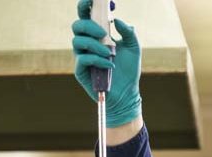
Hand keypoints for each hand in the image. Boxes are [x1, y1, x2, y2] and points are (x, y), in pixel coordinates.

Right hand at [71, 0, 141, 127]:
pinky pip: (83, 59)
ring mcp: (82, 56)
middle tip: (104, 32)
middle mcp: (87, 43)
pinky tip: (108, 64)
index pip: (87, 15)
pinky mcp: (80, 70)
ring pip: (77, 41)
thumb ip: (128, 32)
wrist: (126, 93)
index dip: (86, 5)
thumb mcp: (134, 47)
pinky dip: (97, 59)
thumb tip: (117, 20)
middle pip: (77, 25)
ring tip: (110, 53)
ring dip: (95, 45)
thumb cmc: (128, 70)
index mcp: (98, 34)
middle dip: (89, 25)